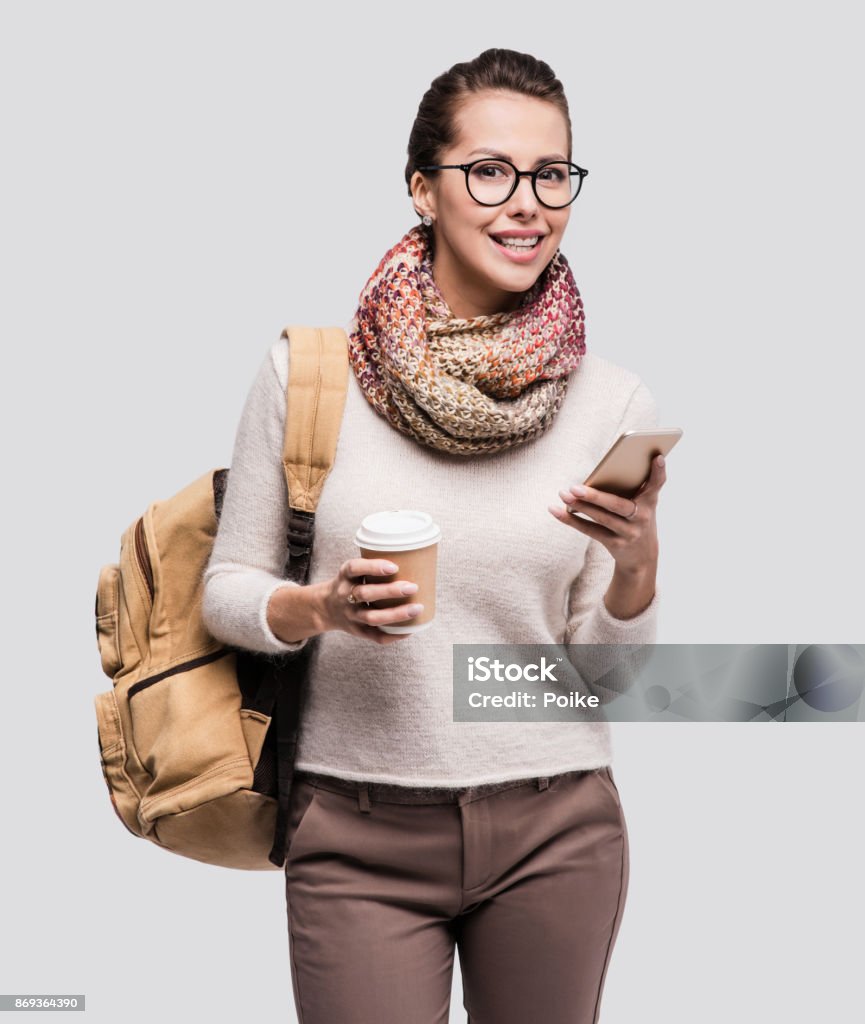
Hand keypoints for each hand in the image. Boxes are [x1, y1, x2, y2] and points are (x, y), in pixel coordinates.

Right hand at [318, 557, 424, 645]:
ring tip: (417, 609)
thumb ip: (375, 567)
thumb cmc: (352, 584)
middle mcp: (344, 596)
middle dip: (390, 591)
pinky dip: (393, 635)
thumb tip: (416, 560)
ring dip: (396, 614)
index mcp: (345, 576)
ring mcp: (350, 615)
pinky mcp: (357, 631)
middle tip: (413, 587)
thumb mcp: (354, 571)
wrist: (326, 608)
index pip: (354, 568)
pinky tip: (410, 630)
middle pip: (365, 594)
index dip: (373, 567)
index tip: (394, 567)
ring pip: (372, 617)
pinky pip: (375, 636)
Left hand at [547, 454, 666, 574]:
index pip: (656, 485)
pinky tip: (555, 510)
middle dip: (595, 496)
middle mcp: (642, 518)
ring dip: (580, 506)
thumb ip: (631, 488)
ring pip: (601, 519)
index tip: (656, 457)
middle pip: (617, 505)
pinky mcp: (615, 545)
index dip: (658, 472)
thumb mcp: (642, 505)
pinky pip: (590, 530)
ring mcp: (628, 533)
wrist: (642, 557)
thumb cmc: (636, 519)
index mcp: (650, 503)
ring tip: (563, 494)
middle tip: (574, 487)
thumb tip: (601, 473)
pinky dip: (571, 520)